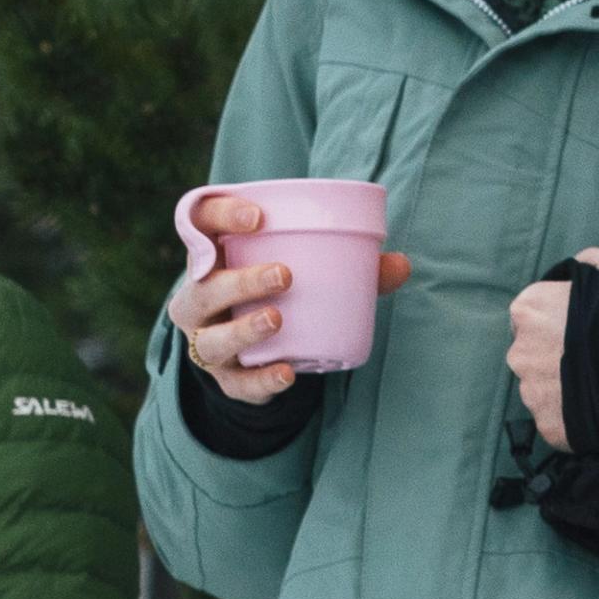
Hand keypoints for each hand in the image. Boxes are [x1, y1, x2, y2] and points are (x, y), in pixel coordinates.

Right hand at [168, 192, 415, 404]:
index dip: (220, 216)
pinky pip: (237, 383)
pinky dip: (262, 379)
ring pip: (211, 340)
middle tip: (285, 275)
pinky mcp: (225, 379)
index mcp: (212, 258)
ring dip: (244, 329)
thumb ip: (348, 268)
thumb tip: (400, 265)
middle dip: (241, 281)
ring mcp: (206, 342)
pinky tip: (287, 372)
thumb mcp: (300, 272)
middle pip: (203, 288)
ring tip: (276, 319)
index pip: (199, 225)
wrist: (250, 355)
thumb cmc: (277, 295)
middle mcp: (198, 300)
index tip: (258, 217)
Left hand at [507, 249, 598, 447]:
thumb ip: (591, 264)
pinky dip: (575, 417)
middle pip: (533, 353)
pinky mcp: (548, 426)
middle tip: (596, 358)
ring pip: (542, 389)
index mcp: (530, 308)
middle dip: (557, 356)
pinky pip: (557, 420)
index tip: (582, 328)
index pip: (531, 314)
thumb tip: (579, 268)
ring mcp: (532, 392)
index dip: (558, 320)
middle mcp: (520, 350)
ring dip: (565, 388)